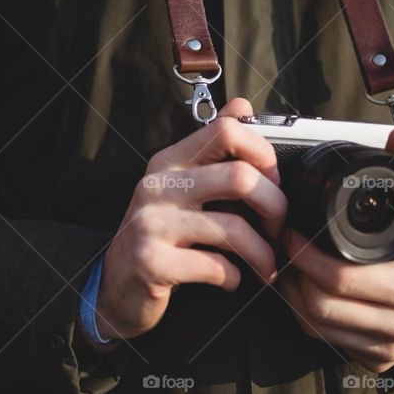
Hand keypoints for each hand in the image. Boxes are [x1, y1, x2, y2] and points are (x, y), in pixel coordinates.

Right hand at [96, 98, 286, 339]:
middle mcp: (157, 187)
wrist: (116, 287)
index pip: (226, 130)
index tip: (273, 183)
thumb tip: (241, 106)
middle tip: (277, 229)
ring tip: (266, 265)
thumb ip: (211, 149)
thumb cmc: (158, 236)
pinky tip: (232, 280)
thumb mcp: (180, 187)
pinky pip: (215, 266)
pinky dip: (235, 278)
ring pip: (234, 228)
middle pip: (240, 178)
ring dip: (262, 253)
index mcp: (169, 162)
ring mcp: (152, 224)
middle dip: (275, 207)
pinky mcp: (153, 262)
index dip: (264, 154)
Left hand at [278, 128, 393, 371]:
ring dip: (293, 298)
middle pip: (321, 308)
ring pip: (318, 328)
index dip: (306, 257)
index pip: (340, 280)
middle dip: (292, 277)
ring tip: (284, 265)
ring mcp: (387, 348)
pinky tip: (300, 291)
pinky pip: (327, 341)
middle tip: (280, 248)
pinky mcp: (376, 360)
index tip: (290, 233)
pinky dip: (307, 317)